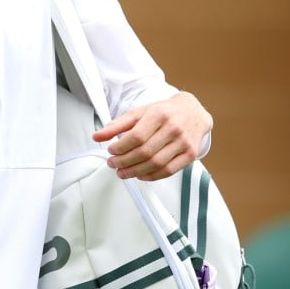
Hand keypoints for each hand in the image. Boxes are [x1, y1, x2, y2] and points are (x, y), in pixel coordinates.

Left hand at [91, 91, 211, 180]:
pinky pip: (169, 171)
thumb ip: (117, 125)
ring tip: (122, 172)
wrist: (192, 112)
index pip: (136, 136)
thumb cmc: (163, 112)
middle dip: (124, 161)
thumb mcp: (139, 112)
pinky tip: (140, 175)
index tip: (110, 151)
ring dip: (135, 171)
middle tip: (113, 164)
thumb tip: (97, 136)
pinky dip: (152, 176)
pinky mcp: (190, 154)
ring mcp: (183, 142)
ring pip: (156, 164)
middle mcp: (173, 128)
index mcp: (159, 114)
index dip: (121, 147)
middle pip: (145, 152)